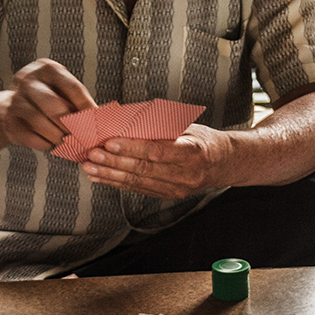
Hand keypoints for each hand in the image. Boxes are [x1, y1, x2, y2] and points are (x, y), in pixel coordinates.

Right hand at [0, 59, 95, 151]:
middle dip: (71, 124)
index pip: (72, 88)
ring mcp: (15, 99)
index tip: (98, 122)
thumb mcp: (61, 92)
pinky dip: (44, 143)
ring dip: (58, 136)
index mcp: (47, 68)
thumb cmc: (45, 100)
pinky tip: (52, 144)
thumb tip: (102, 121)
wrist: (11, 108)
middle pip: (54, 105)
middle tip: (83, 137)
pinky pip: (29, 136)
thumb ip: (78, 102)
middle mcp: (28, 80)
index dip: (86, 107)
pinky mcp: (8, 120)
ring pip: (40, 122)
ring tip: (69, 143)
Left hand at [83, 126, 229, 198]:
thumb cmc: (203, 140)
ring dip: (110, 175)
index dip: (131, 148)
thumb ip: (161, 126)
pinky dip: (117, 183)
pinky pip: (139, 189)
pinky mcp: (169, 195)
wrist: (223, 164)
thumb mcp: (188, 127)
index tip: (110, 142)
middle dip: (114, 162)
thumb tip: (126, 119)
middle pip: (143, 168)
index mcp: (192, 152)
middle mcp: (185, 174)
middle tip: (92, 155)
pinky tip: (101, 178)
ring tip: (90, 168)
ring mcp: (177, 188)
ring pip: (138, 182)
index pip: (156, 151)